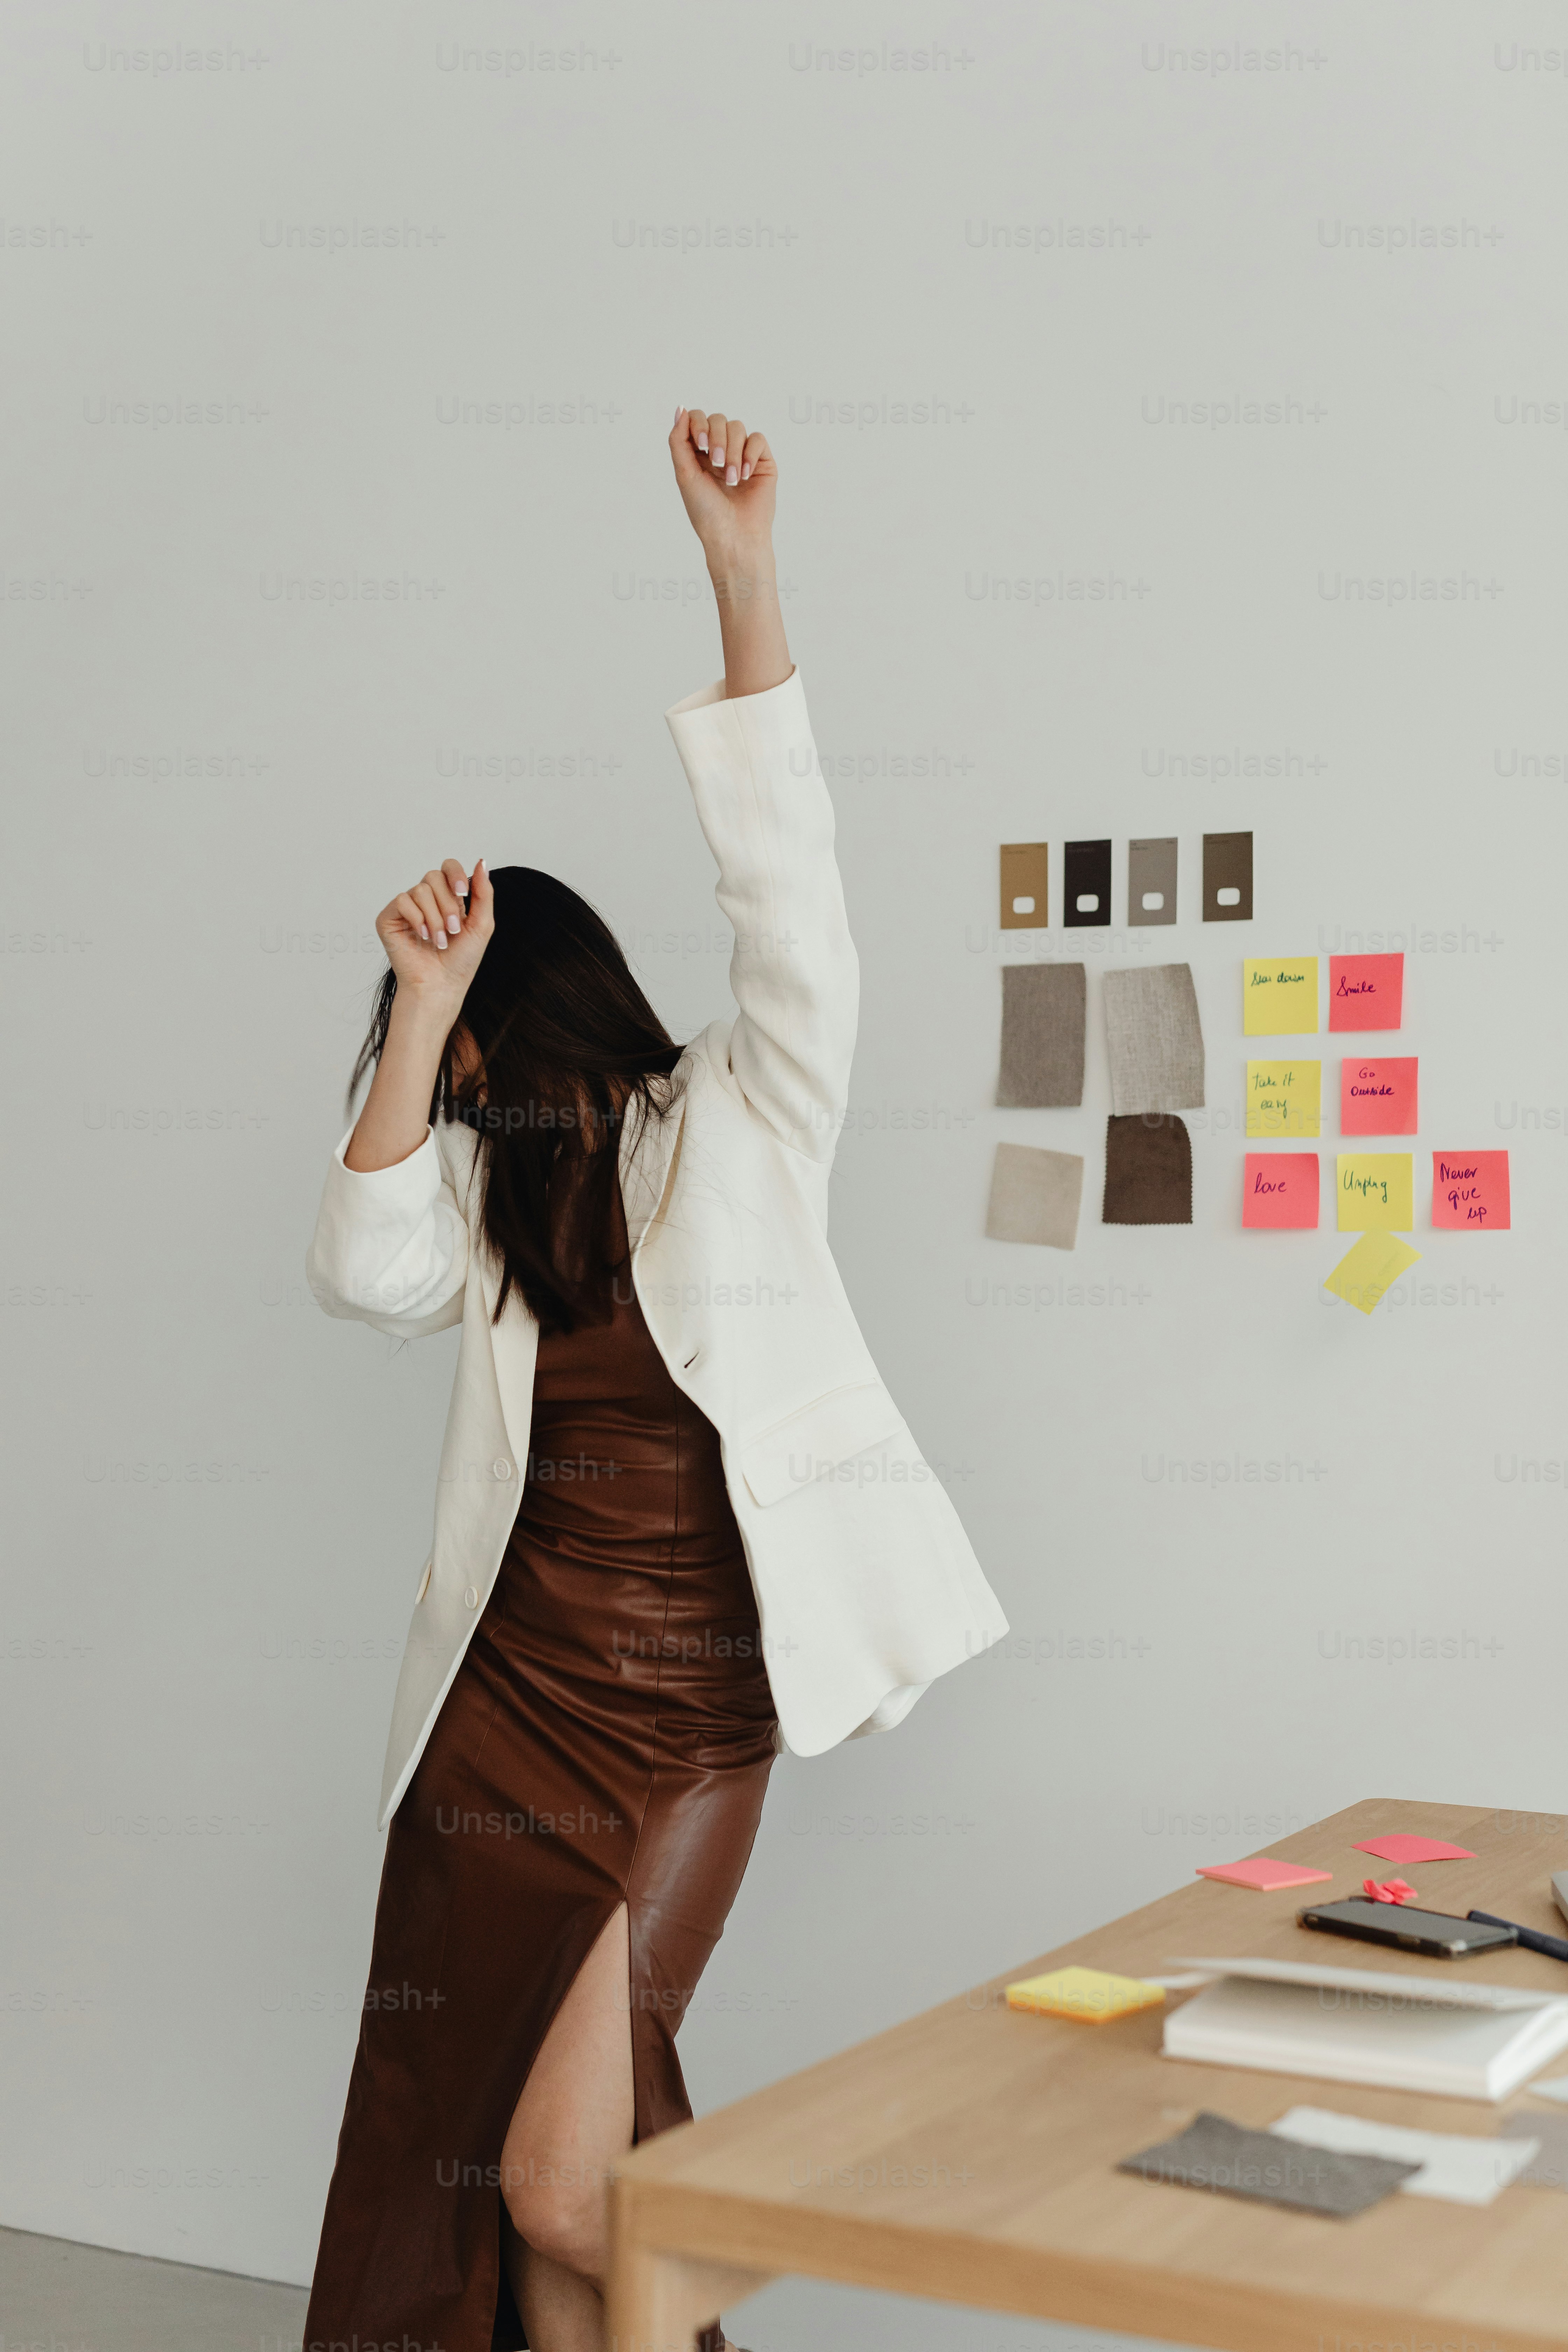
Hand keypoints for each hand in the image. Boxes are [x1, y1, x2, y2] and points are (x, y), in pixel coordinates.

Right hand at [376, 857, 493, 1007]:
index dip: (455, 874)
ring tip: (439, 941)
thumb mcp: (482, 924)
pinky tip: (422, 937)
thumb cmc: (462, 960)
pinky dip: (417, 919)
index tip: (463, 893)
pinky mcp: (389, 918)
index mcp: (448, 898)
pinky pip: (402, 901)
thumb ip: (483, 892)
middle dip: (448, 905)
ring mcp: (406, 908)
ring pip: (419, 890)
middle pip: (433, 877)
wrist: (442, 985)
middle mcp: (426, 900)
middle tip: (453, 930)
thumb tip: (481, 861)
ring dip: (435, 918)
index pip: (448, 867)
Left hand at [669, 407, 776, 567]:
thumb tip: (681, 408)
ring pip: (738, 427)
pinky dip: (750, 455)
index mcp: (698, 453)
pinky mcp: (762, 462)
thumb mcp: (684, 473)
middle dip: (716, 438)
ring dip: (732, 451)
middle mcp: (720, 451)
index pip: (698, 418)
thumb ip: (678, 440)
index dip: (698, 423)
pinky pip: (758, 439)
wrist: (733, 536)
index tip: (700, 443)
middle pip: (718, 419)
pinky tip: (746, 476)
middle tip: (716, 464)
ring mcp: (742, 455)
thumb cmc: (706, 512)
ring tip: (732, 478)